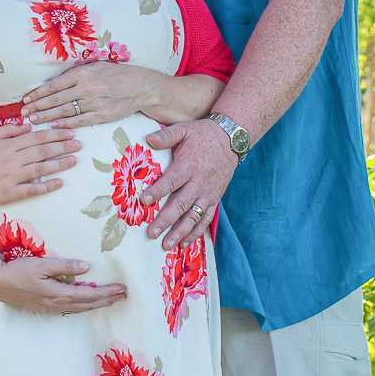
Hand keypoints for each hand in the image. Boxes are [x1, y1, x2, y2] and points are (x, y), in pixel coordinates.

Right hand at [0, 122, 79, 205]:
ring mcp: (11, 177)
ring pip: (41, 168)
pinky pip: (32, 189)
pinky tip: (60, 183)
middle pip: (42, 150)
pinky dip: (47, 185)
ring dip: (60, 164)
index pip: (36, 137)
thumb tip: (28, 125)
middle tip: (79, 143)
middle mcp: (12, 159)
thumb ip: (8, 130)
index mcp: (7, 145)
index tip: (69, 131)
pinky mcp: (9, 193)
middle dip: (63, 146)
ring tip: (75, 160)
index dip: (54, 134)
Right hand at [0, 255, 126, 314]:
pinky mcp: (45, 308)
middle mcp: (58, 305)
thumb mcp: (42, 265)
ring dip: (97, 304)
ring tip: (111, 300)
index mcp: (59, 294)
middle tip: (124, 296)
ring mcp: (51, 308)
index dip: (107, 292)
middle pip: (89, 304)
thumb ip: (65, 266)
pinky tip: (87, 303)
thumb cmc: (18, 271)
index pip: (90, 294)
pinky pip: (71, 309)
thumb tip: (86, 268)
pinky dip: (84, 305)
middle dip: (108, 300)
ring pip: (80, 308)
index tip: (122, 289)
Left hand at [21, 62, 154, 127]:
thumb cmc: (117, 74)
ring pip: (64, 111)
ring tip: (33, 120)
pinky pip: (79, 121)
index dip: (38, 93)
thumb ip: (77, 73)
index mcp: (82, 73)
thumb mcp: (96, 66)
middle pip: (55, 99)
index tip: (26, 99)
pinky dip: (65, 124)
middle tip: (23, 113)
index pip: (53, 85)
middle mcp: (86, 88)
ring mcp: (93, 103)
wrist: (141, 86)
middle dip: (37, 107)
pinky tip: (53, 126)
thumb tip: (56, 81)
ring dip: (46, 116)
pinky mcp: (101, 115)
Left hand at [141, 117, 237, 248]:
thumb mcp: (184, 130)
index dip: (158, 191)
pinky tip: (183, 244)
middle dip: (165, 220)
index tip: (144, 201)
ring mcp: (207, 193)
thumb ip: (166, 136)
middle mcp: (199, 182)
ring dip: (180, 232)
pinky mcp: (214, 200)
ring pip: (193, 216)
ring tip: (166, 245)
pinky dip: (195, 233)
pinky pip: (205, 219)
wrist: (230, 141)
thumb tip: (148, 139)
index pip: (172, 181)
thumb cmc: (202, 135)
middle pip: (181, 204)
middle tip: (151, 233)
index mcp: (188, 165)